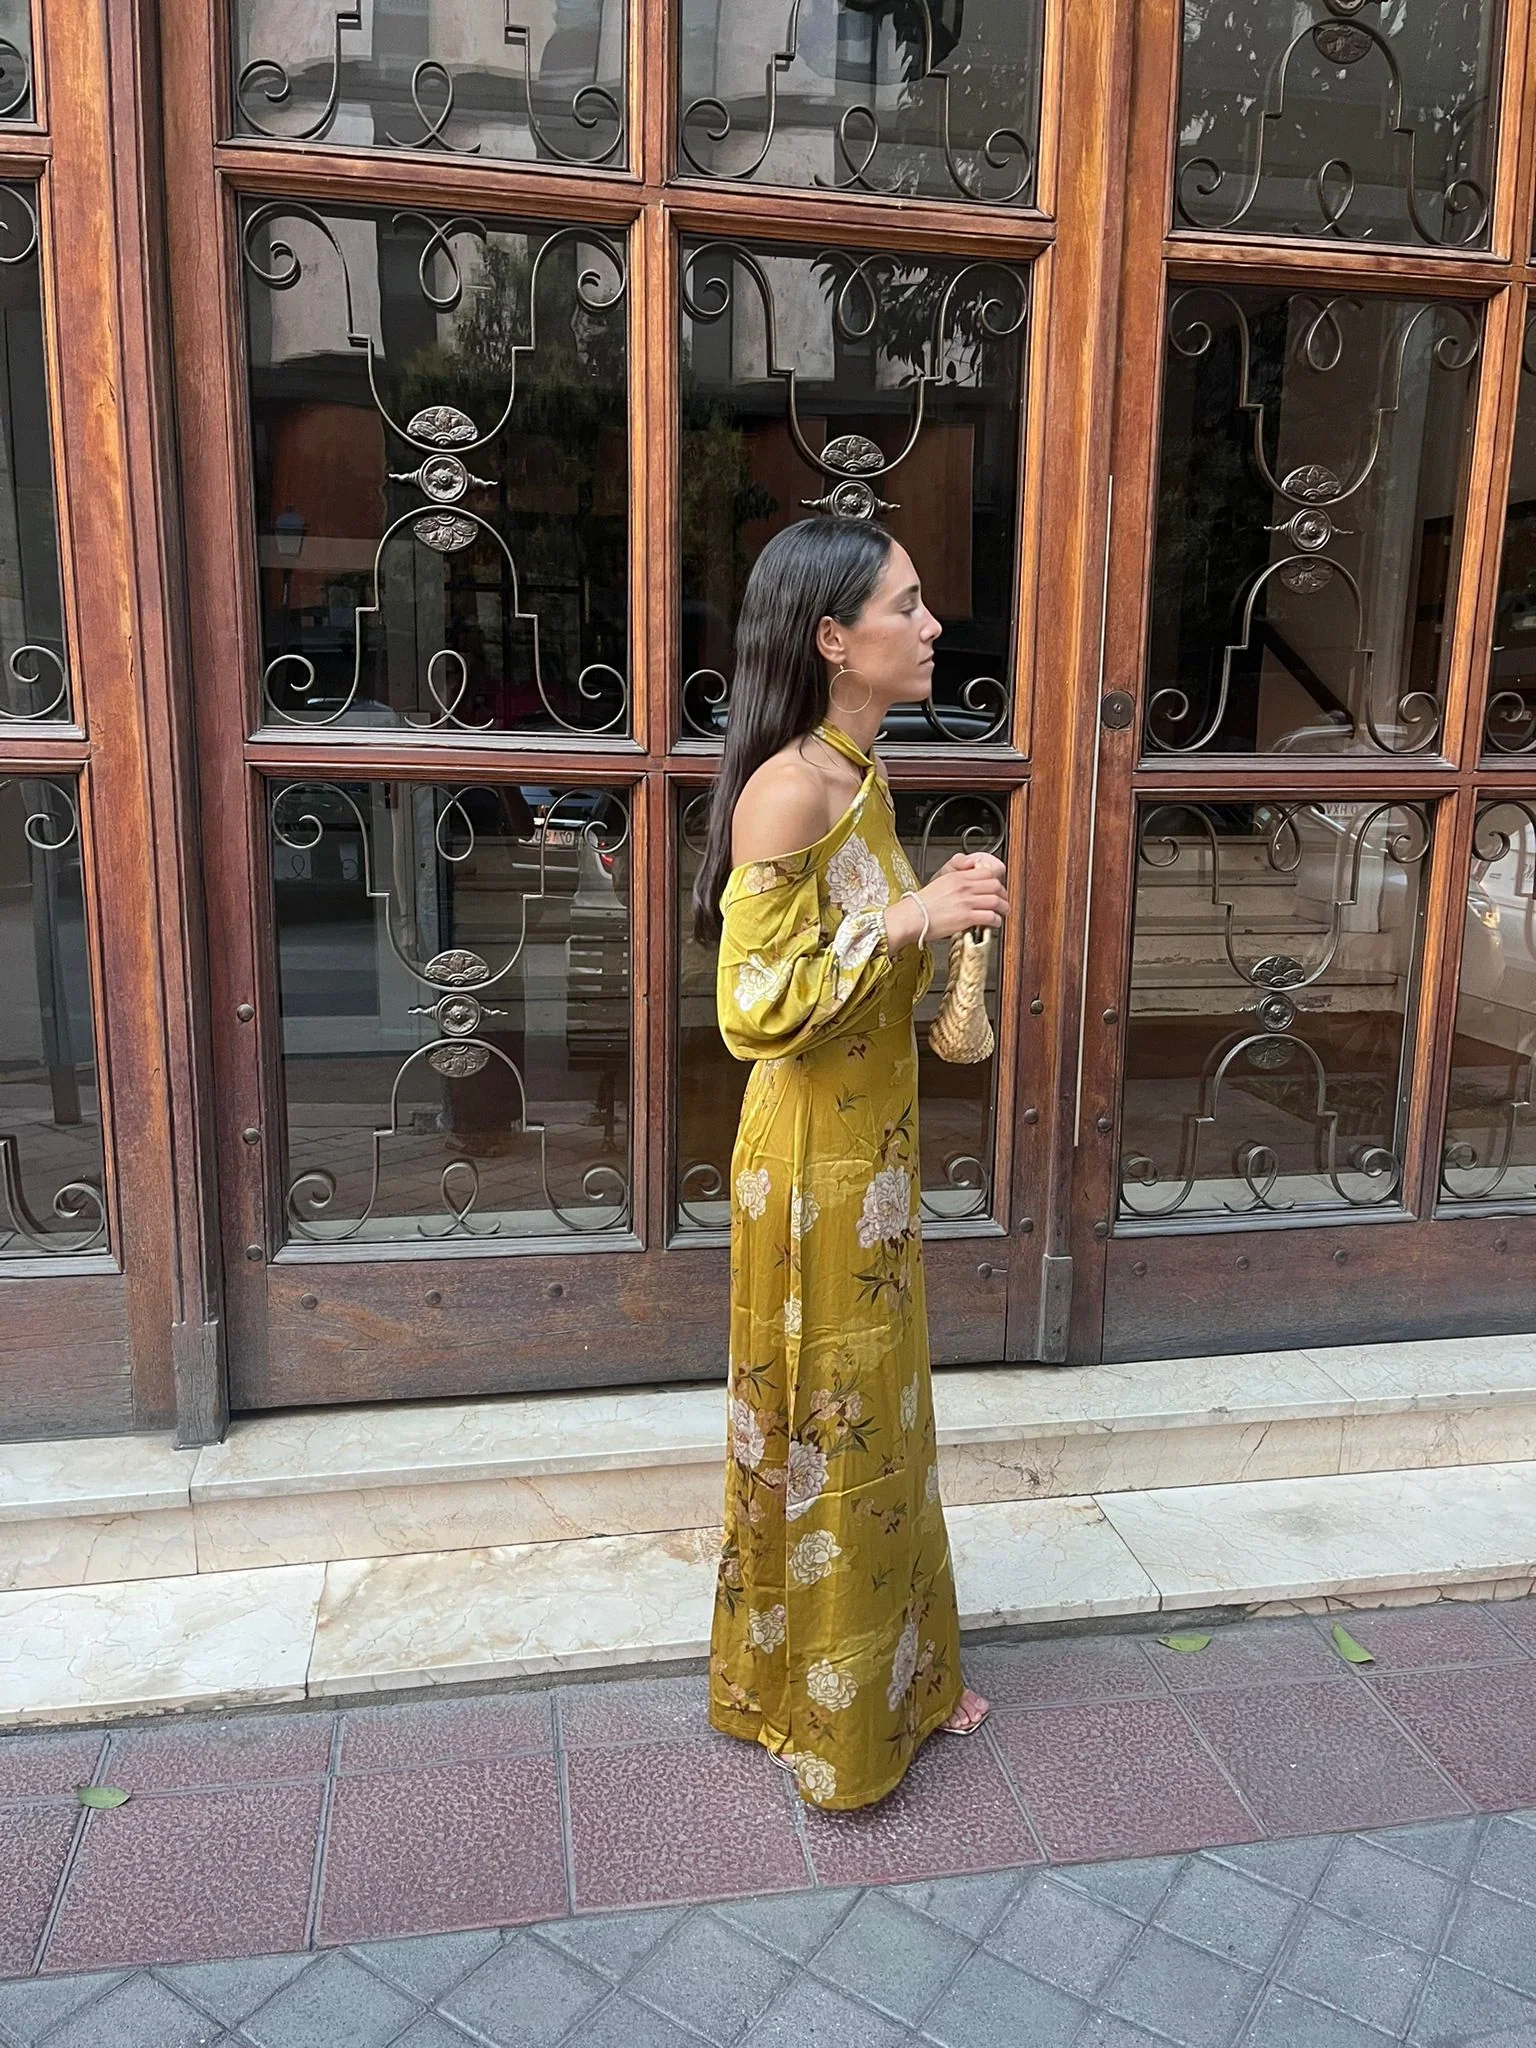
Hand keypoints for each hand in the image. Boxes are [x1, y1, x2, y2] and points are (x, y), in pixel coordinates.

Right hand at [886, 852, 1007, 949]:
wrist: (911, 917)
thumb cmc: (920, 905)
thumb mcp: (938, 883)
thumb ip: (955, 882)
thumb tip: (966, 886)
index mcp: (957, 877)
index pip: (986, 873)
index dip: (995, 880)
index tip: (996, 888)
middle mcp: (964, 887)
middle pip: (995, 885)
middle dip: (1002, 894)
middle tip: (1002, 901)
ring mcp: (966, 901)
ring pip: (996, 901)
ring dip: (1003, 908)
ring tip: (1002, 913)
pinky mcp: (966, 917)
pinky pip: (990, 916)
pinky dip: (996, 921)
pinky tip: (994, 923)